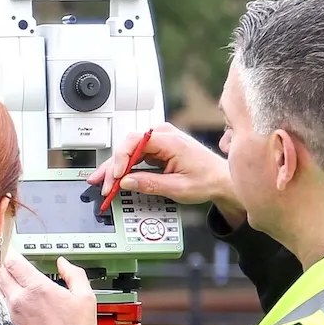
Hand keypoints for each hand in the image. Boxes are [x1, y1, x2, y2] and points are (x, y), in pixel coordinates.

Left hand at [0, 251, 103, 324]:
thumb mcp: (86, 298)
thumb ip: (74, 274)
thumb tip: (63, 263)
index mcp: (38, 289)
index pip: (13, 261)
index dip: (10, 251)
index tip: (11, 248)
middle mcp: (20, 300)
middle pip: (0, 272)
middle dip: (2, 263)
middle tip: (7, 259)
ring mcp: (11, 313)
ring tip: (6, 276)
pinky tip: (7, 296)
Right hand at [88, 122, 245, 226]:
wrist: (221, 180)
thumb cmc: (207, 180)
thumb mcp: (178, 188)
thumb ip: (150, 184)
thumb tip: (127, 182)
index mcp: (171, 141)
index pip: (136, 140)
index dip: (121, 158)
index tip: (116, 176)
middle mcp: (164, 136)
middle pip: (128, 146)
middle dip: (114, 167)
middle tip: (104, 184)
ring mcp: (160, 141)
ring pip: (129, 152)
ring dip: (116, 168)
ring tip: (102, 182)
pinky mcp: (158, 149)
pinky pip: (136, 156)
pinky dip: (125, 168)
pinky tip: (114, 177)